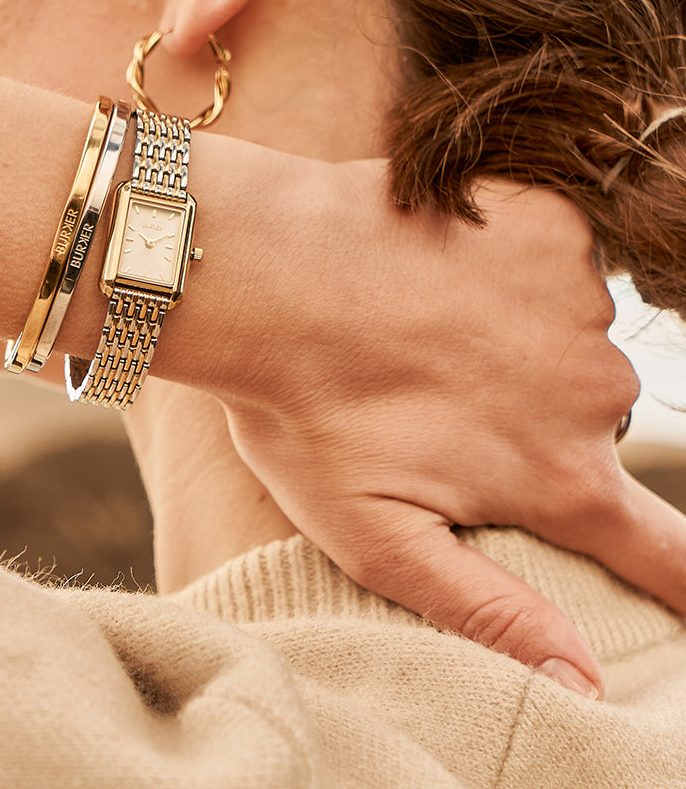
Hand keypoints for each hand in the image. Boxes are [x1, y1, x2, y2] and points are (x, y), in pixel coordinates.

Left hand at [215, 160, 673, 696]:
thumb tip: (584, 682)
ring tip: (428, 337)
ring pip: (572, 343)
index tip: (683, 591)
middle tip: (445, 412)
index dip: (685, 584)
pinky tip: (442, 274)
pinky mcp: (550, 226)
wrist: (264, 273)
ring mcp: (576, 297)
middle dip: (541, 432)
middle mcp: (591, 388)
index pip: (671, 555)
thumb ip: (488, 612)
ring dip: (521, 347)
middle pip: (594, 431)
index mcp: (557, 477)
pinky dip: (515, 274)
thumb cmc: (301, 411)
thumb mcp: (374, 537)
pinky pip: (557, 263)